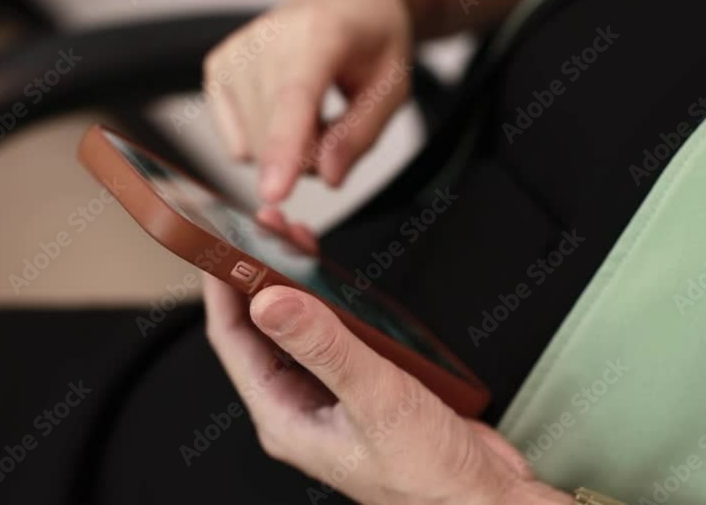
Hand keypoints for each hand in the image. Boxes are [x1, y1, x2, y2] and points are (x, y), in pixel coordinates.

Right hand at [203, 0, 412, 202]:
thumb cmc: (370, 38)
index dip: (284, 149)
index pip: (295, 99)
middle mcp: (266, 38)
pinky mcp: (216, 68)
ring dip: (289, 150)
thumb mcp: (392, 85)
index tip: (274, 193)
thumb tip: (327, 177)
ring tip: (314, 110)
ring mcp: (234, 52)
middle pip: (273, 135)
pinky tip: (285, 112)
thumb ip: (362, 134)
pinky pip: (236, 144)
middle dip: (310, 156)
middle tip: (337, 127)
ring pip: (252, 147)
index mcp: (319, 34)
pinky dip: (265, 142)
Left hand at [203, 209, 570, 504]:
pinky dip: (328, 302)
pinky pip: (332, 336)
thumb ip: (324, 346)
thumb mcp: (375, 399)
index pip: (233, 340)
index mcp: (284, 417)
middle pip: (260, 329)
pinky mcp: (363, 387)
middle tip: (262, 228)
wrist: (484, 500)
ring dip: (291, 284)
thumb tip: (269, 300)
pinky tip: (334, 279)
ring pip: (297, 329)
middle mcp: (300, 407)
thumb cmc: (429, 476)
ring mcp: (331, 396)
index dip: (223, 287)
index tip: (221, 242)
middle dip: (256, 275)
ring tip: (290, 240)